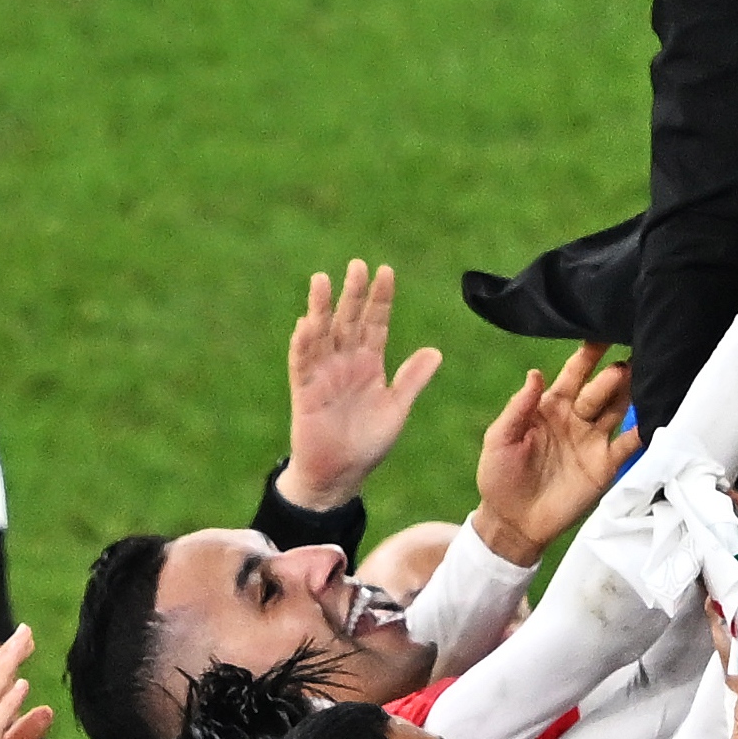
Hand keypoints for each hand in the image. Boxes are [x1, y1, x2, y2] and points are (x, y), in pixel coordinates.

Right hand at [281, 262, 442, 511]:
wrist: (341, 474)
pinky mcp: (305, 391)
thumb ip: (412, 379)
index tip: (386, 271)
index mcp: (369, 363)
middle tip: (357, 265)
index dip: (380, 298)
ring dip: (320, 308)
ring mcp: (323, 374)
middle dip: (352, 294)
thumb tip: (435, 351)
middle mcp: (345, 362)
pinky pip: (302, 363)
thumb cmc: (368, 441)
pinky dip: (303, 344)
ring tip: (321, 280)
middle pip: (348, 320)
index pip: (376, 323)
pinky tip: (305, 323)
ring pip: (321, 334)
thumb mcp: (397, 408)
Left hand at [471, 342, 640, 564]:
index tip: (603, 330)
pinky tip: (658, 415)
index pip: (575, 372)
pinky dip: (645, 431)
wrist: (513, 523)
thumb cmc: (499, 476)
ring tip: (653, 373)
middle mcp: (578, 416)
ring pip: (621, 407)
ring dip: (636, 391)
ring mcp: (595, 439)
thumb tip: (536, 373)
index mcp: (552, 405)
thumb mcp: (500, 438)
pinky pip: (630, 443)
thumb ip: (518, 407)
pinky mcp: (607, 464)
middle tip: (630, 361)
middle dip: (617, 372)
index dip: (589, 352)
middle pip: (604, 387)